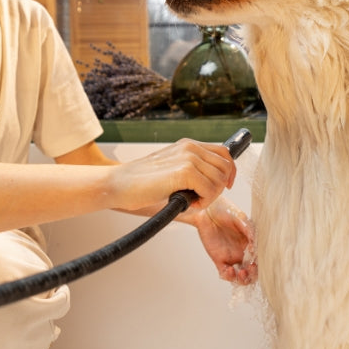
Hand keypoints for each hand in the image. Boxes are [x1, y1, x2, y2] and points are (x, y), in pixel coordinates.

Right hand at [107, 139, 235, 212]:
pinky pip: (210, 190)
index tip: (225, 186)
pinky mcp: (184, 171)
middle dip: (218, 188)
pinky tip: (187, 203)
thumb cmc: (143, 183)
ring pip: (219, 180)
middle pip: (226, 168)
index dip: (229, 172)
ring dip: (209, 196)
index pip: (224, 153)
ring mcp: (188, 157)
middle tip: (200, 198)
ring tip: (190, 200)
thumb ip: (192, 170)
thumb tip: (218, 182)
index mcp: (188, 145)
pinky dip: (203, 202)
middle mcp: (190, 147)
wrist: (118, 184)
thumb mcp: (172, 170)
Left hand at [181, 196, 256, 284]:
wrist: (208, 209)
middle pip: (251, 271)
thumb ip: (249, 230)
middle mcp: (242, 252)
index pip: (259, 259)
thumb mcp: (240, 218)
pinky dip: (229, 276)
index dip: (261, 264)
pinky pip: (225, 273)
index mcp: (251, 243)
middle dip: (253, 275)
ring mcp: (231, 257)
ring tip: (241, 273)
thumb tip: (254, 246)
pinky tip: (230, 271)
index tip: (258, 261)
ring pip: (239, 276)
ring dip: (242, 279)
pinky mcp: (219, 259)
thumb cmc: (225, 210)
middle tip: (250, 269)